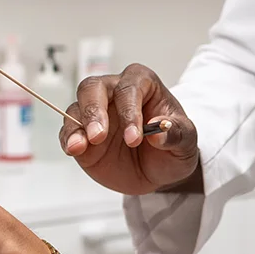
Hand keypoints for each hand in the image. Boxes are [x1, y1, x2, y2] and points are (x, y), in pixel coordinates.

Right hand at [61, 64, 200, 195]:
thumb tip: (161, 131)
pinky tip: (74, 149)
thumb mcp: (186, 141)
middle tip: (98, 135)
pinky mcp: (82, 133)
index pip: (129, 88)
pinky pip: (69, 130)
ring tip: (80, 146)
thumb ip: (177, 133)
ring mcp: (96, 112)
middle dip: (94, 110)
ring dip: (77, 126)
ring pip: (77, 106)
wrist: (160, 169)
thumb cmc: (173, 144)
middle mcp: (115, 92)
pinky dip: (69, 139)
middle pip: (94, 87)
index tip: (134, 138)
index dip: (129, 111)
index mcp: (142, 84)